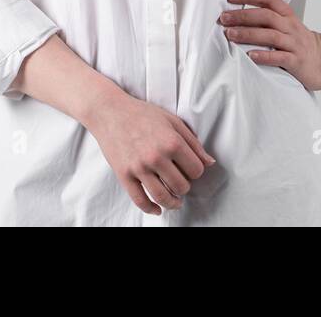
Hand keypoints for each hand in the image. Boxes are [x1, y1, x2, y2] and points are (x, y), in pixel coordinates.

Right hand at [83, 90, 215, 216]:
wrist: (110, 111)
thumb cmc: (142, 113)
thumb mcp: (172, 121)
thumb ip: (193, 143)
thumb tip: (210, 163)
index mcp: (172, 142)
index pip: (196, 170)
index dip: (196, 171)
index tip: (190, 170)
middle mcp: (156, 156)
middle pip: (181, 186)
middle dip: (184, 187)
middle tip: (181, 182)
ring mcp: (139, 167)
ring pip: (163, 197)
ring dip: (172, 203)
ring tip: (175, 201)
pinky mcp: (124, 175)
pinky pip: (140, 200)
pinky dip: (150, 209)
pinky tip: (156, 209)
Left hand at [218, 0, 320, 91]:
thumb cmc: (300, 42)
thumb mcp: (288, 23)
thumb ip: (269, 15)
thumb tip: (239, 7)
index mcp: (287, 14)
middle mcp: (290, 26)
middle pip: (266, 16)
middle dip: (243, 15)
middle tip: (223, 17)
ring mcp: (294, 44)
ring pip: (270, 36)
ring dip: (248, 34)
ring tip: (230, 34)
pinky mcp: (296, 61)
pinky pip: (279, 57)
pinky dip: (264, 56)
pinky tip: (250, 56)